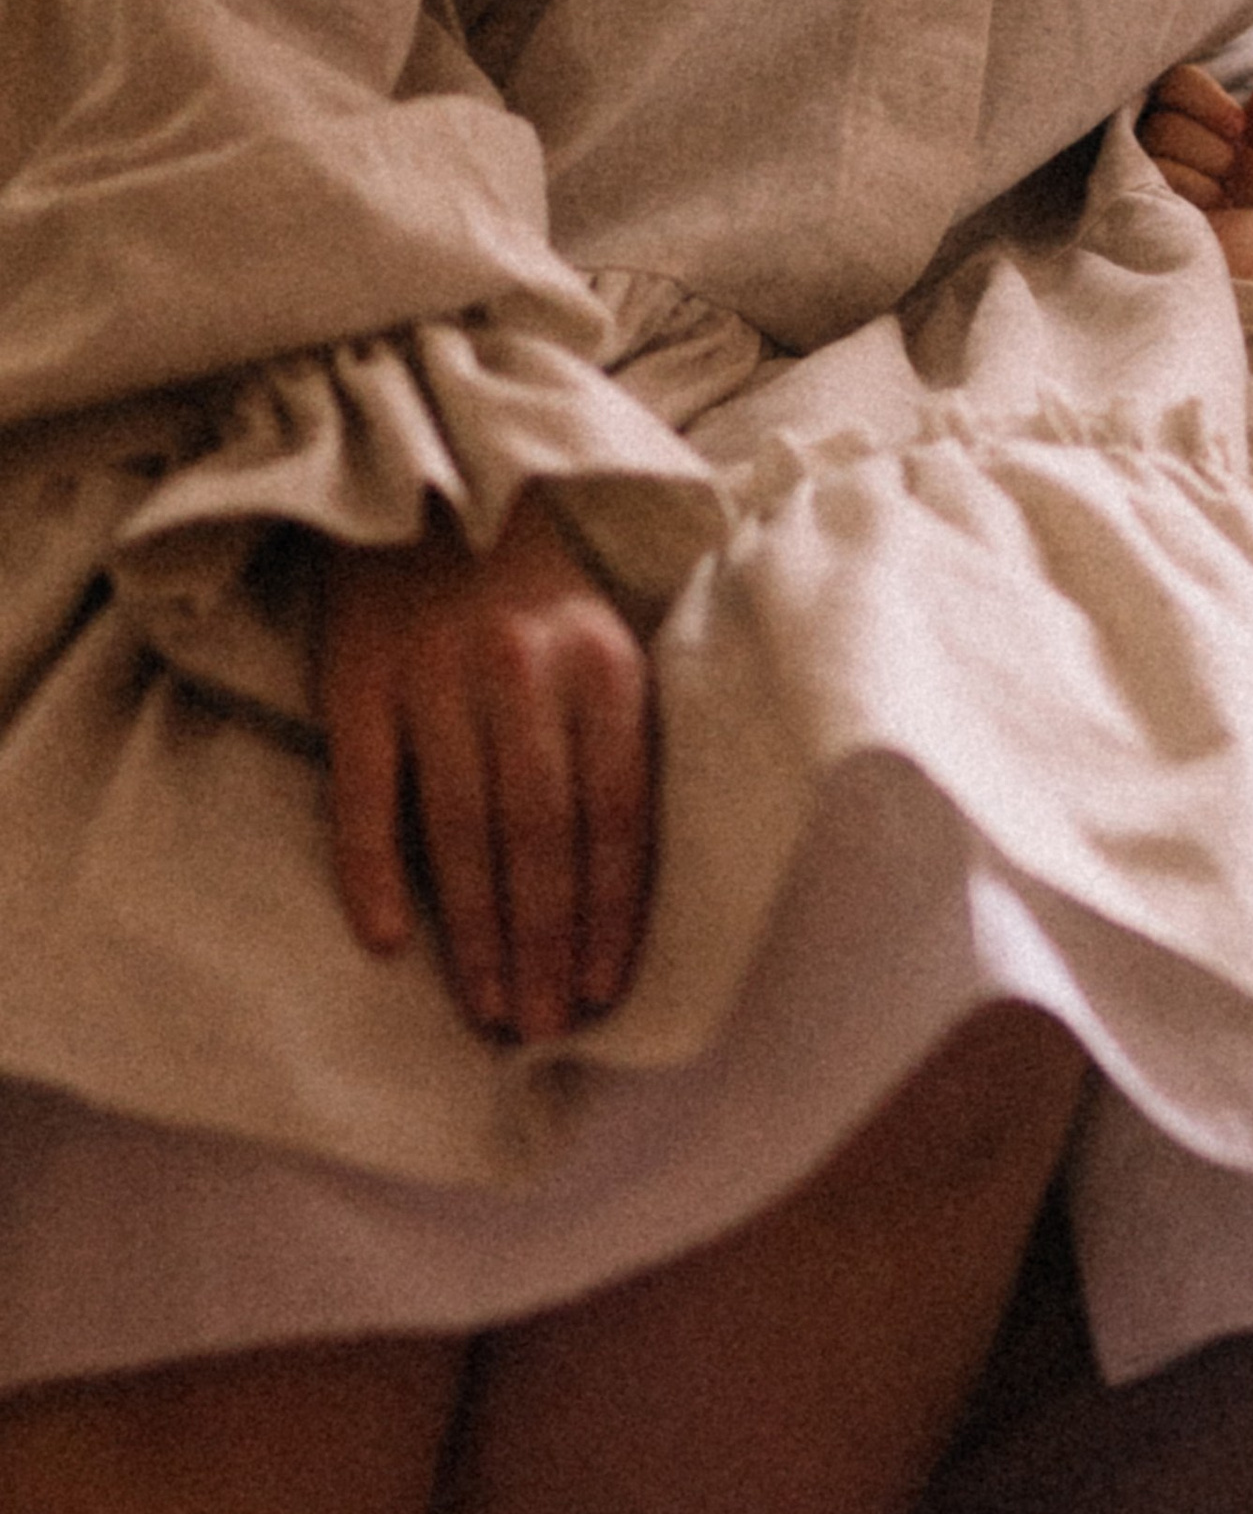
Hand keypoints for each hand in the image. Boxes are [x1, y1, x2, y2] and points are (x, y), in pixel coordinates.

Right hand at [318, 489, 654, 1043]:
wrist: (437, 485)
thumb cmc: (540, 596)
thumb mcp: (610, 643)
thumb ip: (624, 740)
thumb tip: (632, 888)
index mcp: (605, 666)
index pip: (616, 813)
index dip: (609, 911)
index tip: (602, 992)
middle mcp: (525, 671)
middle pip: (540, 834)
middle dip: (544, 942)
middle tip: (543, 1027)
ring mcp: (436, 674)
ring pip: (460, 827)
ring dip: (474, 930)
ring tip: (487, 1008)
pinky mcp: (358, 679)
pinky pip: (367, 793)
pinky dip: (376, 870)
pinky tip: (387, 941)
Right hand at [1136, 62, 1252, 214]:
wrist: (1242, 251)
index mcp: (1182, 111)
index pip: (1179, 82)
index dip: (1208, 101)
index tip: (1240, 129)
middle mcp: (1149, 134)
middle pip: (1167, 122)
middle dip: (1212, 149)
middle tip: (1231, 174)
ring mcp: (1135, 167)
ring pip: (1158, 148)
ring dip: (1205, 174)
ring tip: (1221, 197)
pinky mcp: (1130, 199)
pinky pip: (1155, 181)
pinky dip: (1193, 194)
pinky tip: (1206, 211)